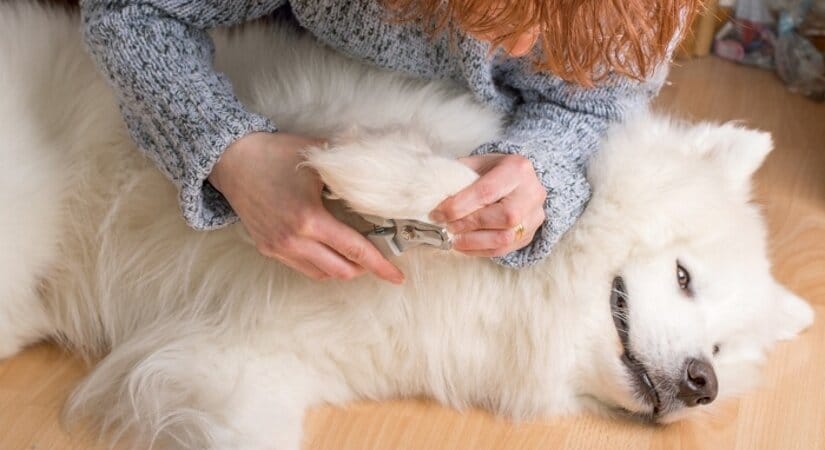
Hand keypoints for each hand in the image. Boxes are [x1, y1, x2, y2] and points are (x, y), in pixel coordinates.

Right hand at [209, 132, 404, 283]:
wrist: (231, 160)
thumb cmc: (275, 154)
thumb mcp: (318, 158)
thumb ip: (349, 172)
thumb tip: (380, 176)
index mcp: (309, 219)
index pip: (355, 250)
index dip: (379, 265)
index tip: (397, 276)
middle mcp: (293, 240)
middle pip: (340, 270)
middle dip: (363, 268)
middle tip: (379, 259)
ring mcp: (278, 248)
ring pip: (321, 273)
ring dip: (342, 268)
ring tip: (355, 255)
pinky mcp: (268, 248)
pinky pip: (302, 267)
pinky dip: (321, 264)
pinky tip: (329, 250)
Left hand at [429, 154, 545, 256]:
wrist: (520, 179)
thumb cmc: (492, 171)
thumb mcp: (476, 164)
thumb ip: (457, 178)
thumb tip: (432, 196)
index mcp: (517, 168)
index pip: (487, 191)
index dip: (459, 206)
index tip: (437, 213)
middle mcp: (532, 192)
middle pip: (502, 216)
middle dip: (468, 224)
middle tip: (446, 227)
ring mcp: (535, 216)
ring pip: (505, 237)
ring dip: (473, 242)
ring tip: (453, 239)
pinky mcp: (530, 234)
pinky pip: (505, 249)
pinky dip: (480, 250)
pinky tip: (464, 246)